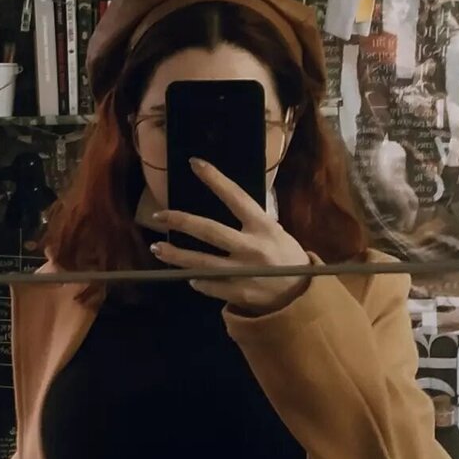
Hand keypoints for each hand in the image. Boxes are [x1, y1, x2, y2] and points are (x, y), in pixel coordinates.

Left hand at [149, 158, 312, 313]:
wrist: (301, 295)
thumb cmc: (286, 258)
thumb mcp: (275, 233)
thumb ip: (251, 223)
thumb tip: (225, 206)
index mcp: (263, 227)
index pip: (235, 197)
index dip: (215, 179)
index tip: (194, 163)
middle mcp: (252, 247)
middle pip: (209, 231)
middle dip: (181, 221)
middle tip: (159, 215)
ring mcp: (244, 272)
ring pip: (202, 262)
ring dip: (176, 255)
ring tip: (157, 248)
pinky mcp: (239, 293)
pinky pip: (210, 285)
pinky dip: (198, 280)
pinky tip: (190, 276)